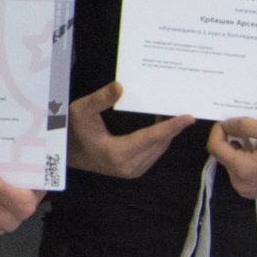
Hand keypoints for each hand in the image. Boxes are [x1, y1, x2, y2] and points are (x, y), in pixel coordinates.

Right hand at [67, 81, 196, 179]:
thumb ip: (101, 98)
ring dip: (168, 133)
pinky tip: (163, 125)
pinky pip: (154, 153)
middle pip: (159, 143)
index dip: (171, 127)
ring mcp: (132, 170)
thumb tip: (120, 86)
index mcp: (117, 153)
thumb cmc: (73, 130)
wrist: (67, 152)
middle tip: (183, 107)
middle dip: (173, 127)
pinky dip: (161, 139)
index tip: (189, 117)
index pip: (151, 138)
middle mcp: (128, 166)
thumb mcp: (82, 110)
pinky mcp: (133, 170)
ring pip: (159, 149)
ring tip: (175, 113)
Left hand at [206, 116, 256, 199]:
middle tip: (251, 130)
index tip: (229, 122)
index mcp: (244, 169)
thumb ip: (245, 126)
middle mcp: (241, 184)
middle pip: (223, 156)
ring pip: (232, 163)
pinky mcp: (253, 192)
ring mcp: (247, 190)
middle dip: (232, 140)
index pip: (215, 147)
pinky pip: (241, 172)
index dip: (219, 131)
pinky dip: (246, 159)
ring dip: (240, 150)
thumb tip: (226, 124)